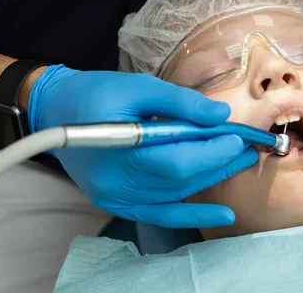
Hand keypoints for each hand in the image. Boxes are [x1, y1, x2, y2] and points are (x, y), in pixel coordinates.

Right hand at [27, 65, 256, 227]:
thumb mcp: (137, 86)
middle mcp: (115, 183)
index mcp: (117, 148)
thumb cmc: (94, 93)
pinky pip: (161, 214)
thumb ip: (180, 102)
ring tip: (238, 161)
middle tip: (248, 147)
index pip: (177, 160)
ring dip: (210, 179)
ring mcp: (115, 198)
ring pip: (176, 195)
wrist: (54, 110)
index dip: (212, 151)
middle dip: (219, 162)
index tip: (237, 135)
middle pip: (181, 179)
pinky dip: (192, 215)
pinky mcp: (118, 203)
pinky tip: (222, 215)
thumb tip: (222, 115)